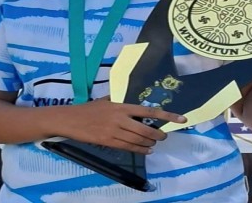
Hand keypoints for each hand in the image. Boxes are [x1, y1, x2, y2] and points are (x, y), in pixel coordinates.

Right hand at [59, 99, 186, 154]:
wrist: (71, 119)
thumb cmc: (89, 108)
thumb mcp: (106, 100)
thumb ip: (120, 101)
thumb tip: (133, 101)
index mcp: (121, 106)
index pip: (148, 110)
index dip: (166, 115)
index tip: (180, 118)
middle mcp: (120, 118)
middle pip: (145, 129)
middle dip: (158, 134)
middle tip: (163, 135)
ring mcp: (114, 131)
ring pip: (138, 140)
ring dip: (149, 143)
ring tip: (154, 143)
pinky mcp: (108, 142)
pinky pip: (128, 147)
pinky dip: (140, 149)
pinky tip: (146, 150)